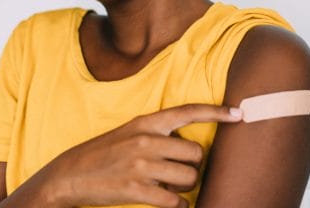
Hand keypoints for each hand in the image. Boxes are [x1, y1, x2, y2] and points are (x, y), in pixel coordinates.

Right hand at [46, 104, 242, 207]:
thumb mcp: (129, 132)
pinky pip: (175, 201)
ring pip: (189, 177)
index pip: (187, 111)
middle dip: (193, 165)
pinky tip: (169, 203)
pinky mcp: (137, 190)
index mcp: (145, 122)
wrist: (70, 175)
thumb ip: (157, 133)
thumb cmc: (104, 153)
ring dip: (185, 186)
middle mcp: (146, 140)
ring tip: (167, 186)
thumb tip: (189, 144)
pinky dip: (177, 205)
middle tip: (177, 171)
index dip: (216, 111)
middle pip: (195, 152)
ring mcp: (141, 165)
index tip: (239, 113)